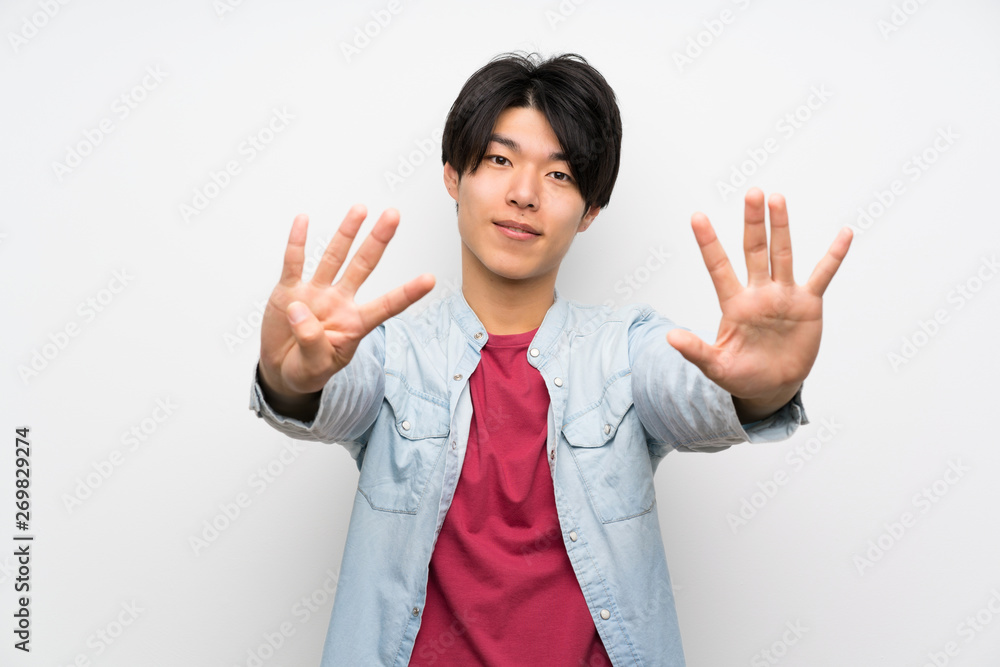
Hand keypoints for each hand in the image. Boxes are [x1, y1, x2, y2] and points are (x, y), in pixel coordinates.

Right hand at [259, 205, 434, 397]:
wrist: (282, 368)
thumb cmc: (307, 368)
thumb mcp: (315, 366)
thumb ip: (312, 342)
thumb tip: (299, 310)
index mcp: (355, 324)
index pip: (386, 306)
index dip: (407, 293)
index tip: (430, 279)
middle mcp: (339, 302)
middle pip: (363, 266)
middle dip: (378, 240)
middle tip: (393, 215)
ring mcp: (315, 293)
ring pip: (334, 257)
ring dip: (346, 232)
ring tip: (360, 209)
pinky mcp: (289, 290)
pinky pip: (294, 262)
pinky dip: (298, 242)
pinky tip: (303, 220)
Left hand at [665, 188, 851, 411]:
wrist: (772, 386)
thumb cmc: (741, 374)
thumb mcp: (715, 366)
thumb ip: (696, 351)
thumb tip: (670, 338)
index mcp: (734, 304)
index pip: (718, 267)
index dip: (709, 243)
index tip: (697, 217)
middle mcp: (758, 293)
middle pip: (754, 251)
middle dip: (753, 223)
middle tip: (752, 193)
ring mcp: (783, 296)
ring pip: (782, 255)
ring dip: (781, 227)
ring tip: (777, 199)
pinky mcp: (807, 304)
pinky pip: (823, 276)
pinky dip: (834, 256)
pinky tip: (844, 234)